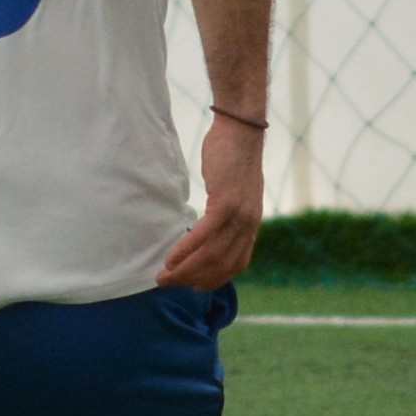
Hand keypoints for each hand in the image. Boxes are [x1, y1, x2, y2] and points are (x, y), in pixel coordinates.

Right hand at [151, 112, 266, 290]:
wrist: (242, 129)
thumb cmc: (234, 156)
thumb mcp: (237, 190)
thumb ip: (229, 210)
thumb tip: (213, 223)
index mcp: (252, 223)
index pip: (237, 264)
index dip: (216, 279)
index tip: (196, 286)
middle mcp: (248, 224)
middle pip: (221, 265)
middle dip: (193, 279)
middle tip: (169, 284)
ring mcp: (238, 215)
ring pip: (211, 255)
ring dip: (185, 270)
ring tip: (164, 277)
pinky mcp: (225, 202)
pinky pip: (204, 234)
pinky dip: (186, 250)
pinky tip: (170, 259)